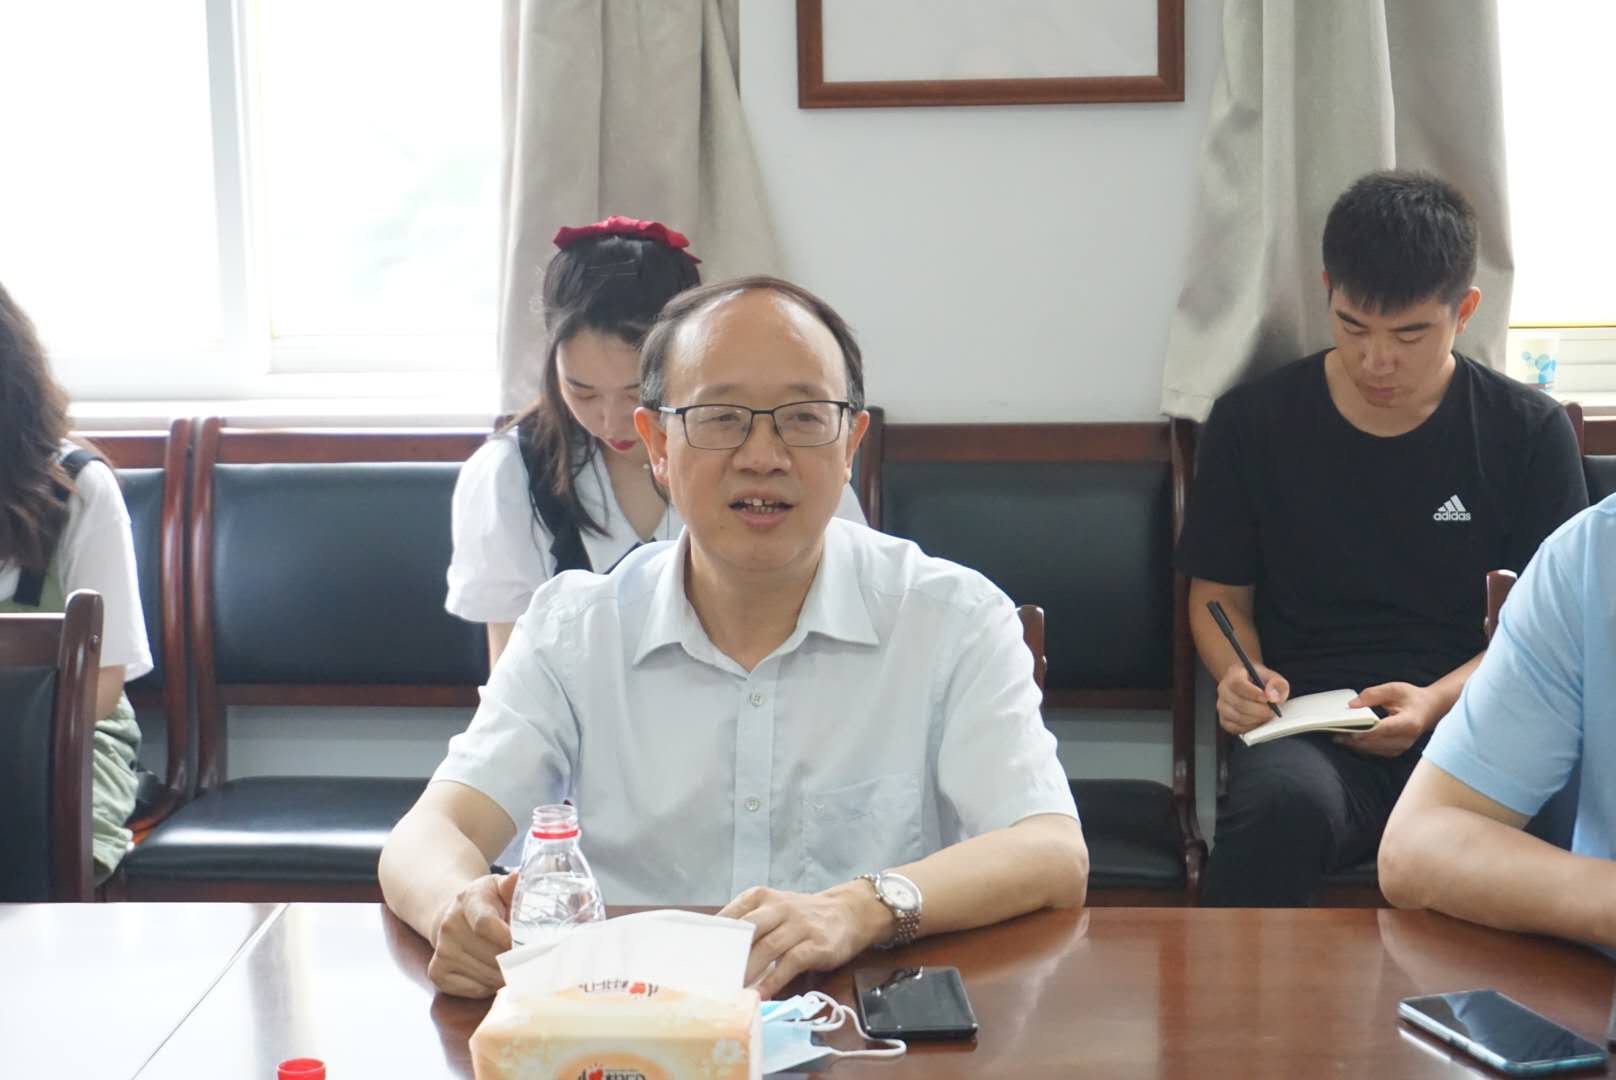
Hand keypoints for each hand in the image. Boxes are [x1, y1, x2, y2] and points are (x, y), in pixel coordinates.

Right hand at [427, 871, 517, 997]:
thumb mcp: (498, 887)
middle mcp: (449, 926)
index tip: (528, 945)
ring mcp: (441, 951)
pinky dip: (491, 986)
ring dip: (506, 975)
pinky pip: (476, 990)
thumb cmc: (486, 902)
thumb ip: (510, 886)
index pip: (485, 925)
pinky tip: (493, 971)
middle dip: (516, 960)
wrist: (451, 915)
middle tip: (530, 958)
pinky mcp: (437, 973)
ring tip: (512, 963)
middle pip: (491, 956)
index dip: (509, 939)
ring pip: (487, 977)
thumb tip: (516, 878)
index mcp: (468, 901)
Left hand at [718, 883, 888, 999]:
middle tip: (710, 976)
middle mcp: (779, 908)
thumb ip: (749, 924)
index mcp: (761, 897)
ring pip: (768, 947)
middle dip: (729, 953)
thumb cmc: (801, 917)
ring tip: (731, 990)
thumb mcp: (773, 910)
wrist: (848, 912)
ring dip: (748, 971)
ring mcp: (799, 926)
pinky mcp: (815, 945)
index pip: (732, 914)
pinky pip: (790, 964)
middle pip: (749, 929)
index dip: (714, 935)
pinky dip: (773, 981)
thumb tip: (715, 952)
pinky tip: (759, 994)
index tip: (695, 955)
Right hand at [1216, 662, 1289, 734]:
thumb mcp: (1272, 677)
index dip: (1253, 693)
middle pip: (1239, 703)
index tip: (1267, 698)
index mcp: (1234, 675)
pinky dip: (1249, 727)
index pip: (1238, 684)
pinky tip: (1258, 721)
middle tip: (1272, 711)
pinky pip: (1235, 728)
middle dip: (1259, 710)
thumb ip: (1276, 684)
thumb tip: (1273, 697)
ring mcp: (1222, 705)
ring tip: (1266, 716)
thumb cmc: (1259, 680)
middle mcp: (1224, 690)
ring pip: (1238, 717)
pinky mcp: (1224, 719)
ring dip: (1256, 719)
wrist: (1248, 684)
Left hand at [1336, 682, 1439, 756]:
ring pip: (1374, 749)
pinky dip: (1363, 747)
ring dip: (1355, 745)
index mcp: (1409, 722)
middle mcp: (1407, 738)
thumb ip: (1372, 695)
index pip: (1384, 729)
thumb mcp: (1394, 689)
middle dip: (1354, 739)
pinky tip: (1350, 741)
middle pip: (1376, 742)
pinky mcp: (1397, 751)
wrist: (1429, 709)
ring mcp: (1403, 747)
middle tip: (1335, 734)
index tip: (1347, 730)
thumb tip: (1352, 705)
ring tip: (1338, 738)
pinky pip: (1376, 752)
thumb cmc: (1412, 698)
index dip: (1365, 731)